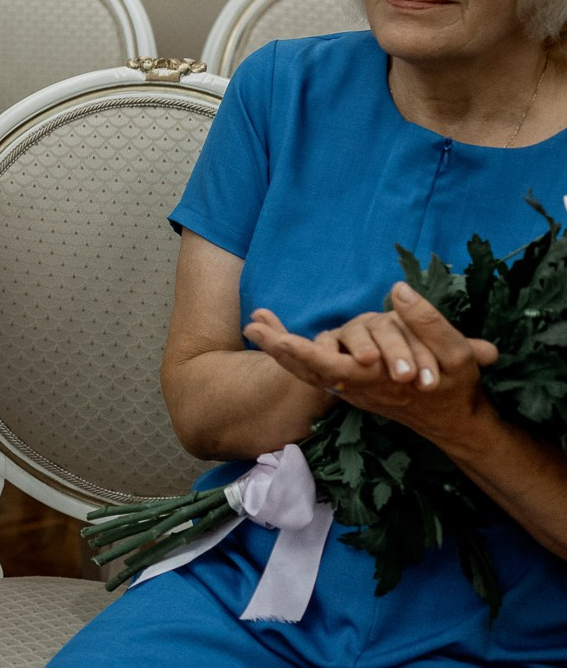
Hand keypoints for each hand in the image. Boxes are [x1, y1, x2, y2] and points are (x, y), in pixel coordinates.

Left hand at [245, 282, 499, 446]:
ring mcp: (352, 387)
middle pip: (311, 370)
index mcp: (381, 381)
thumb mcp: (456, 354)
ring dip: (281, 352)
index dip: (307, 355)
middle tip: (253, 328)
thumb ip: (428, 323)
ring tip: (254, 326)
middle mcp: (359, 386)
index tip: (282, 341)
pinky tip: (276, 336)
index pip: (336, 368)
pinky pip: (317, 371)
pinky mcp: (352, 383)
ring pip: (310, 372)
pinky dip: (294, 355)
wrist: (455, 419)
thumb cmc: (456, 385)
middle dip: (281, 351)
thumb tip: (399, 290)